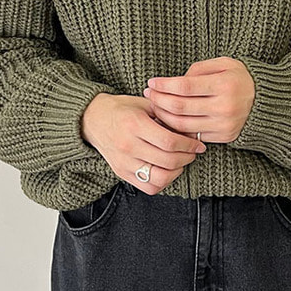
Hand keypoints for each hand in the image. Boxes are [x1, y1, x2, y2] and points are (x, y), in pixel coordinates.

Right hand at [80, 93, 206, 194]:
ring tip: (182, 160)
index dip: (189, 144)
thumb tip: (190, 128)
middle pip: (168, 160)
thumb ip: (166, 114)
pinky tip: (169, 170)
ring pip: (160, 177)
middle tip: (193, 151)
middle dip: (187, 157)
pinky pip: (149, 187)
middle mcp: (128, 145)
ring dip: (178, 171)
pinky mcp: (122, 173)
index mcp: (134, 124)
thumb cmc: (121, 109)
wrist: (92, 119)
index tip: (198, 143)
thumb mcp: (144, 103)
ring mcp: (124, 162)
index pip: (169, 141)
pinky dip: (164, 181)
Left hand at [142, 56, 254, 143]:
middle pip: (180, 107)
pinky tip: (169, 119)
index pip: (184, 87)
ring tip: (155, 106)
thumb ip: (200, 69)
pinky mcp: (223, 137)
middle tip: (148, 94)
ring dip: (163, 116)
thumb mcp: (225, 63)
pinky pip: (193, 135)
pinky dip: (177, 129)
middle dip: (159, 100)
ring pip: (182, 125)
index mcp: (224, 85)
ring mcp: (223, 124)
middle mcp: (224, 107)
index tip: (152, 82)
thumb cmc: (241, 79)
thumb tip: (177, 82)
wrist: (267, 103)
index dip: (164, 85)